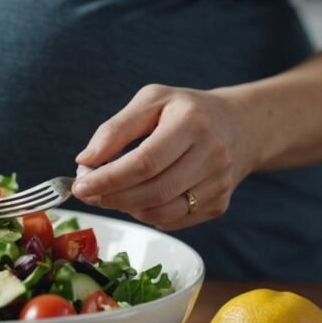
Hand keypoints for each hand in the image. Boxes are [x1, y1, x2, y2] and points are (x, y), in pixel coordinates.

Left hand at [71, 84, 256, 229]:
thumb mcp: (151, 101)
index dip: (108, 178)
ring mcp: (219, 183)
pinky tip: (138, 198)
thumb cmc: (187, 111)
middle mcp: (212, 154)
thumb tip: (85, 160)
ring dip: (127, 208)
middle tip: (87, 193)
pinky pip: (173, 221)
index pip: (144, 162)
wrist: (240, 126)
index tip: (80, 184)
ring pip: (162, 212)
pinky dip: (147, 215)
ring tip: (112, 193)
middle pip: (153, 191)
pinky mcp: (220, 204)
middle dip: (112, 197)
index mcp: (192, 122)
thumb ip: (115, 128)